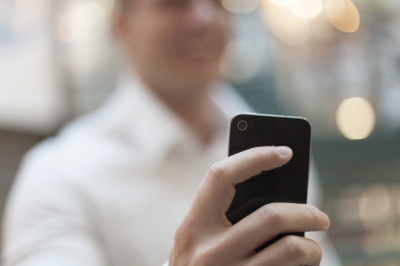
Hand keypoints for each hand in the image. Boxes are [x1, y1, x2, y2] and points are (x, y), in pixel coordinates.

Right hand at [169, 146, 329, 265]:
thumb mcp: (196, 240)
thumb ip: (219, 217)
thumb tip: (273, 193)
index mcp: (193, 226)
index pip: (220, 176)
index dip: (254, 157)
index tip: (285, 152)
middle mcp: (208, 251)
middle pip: (271, 215)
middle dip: (306, 212)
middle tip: (320, 218)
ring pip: (290, 248)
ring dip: (312, 248)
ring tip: (313, 250)